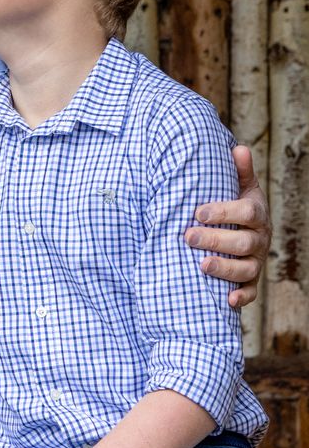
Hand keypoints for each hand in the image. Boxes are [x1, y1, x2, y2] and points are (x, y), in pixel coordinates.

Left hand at [185, 145, 269, 306]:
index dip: (224, 212)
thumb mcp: (239, 187)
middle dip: (216, 240)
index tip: (198, 212)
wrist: (244, 231)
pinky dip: (241, 298)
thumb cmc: (235, 207)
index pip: (246, 213)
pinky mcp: (250, 281)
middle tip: (188, 236)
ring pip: (247, 269)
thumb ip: (239, 171)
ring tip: (201, 265)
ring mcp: (255, 262)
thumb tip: (238, 147)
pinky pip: (250, 293)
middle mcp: (259, 240)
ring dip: (225, 269)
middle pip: (243, 243)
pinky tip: (226, 300)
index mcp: (256, 215)